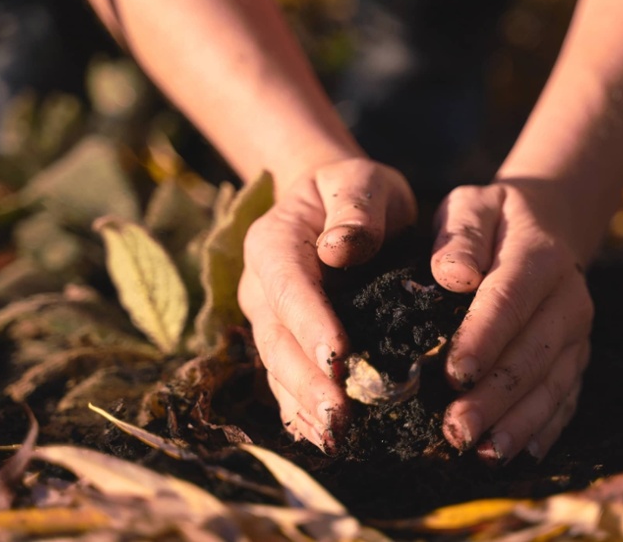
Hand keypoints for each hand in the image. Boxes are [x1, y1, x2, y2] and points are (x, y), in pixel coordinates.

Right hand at [238, 157, 416, 451]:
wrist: (335, 206)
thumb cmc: (353, 192)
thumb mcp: (362, 182)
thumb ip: (356, 209)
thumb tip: (339, 250)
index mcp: (273, 241)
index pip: (287, 285)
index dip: (309, 323)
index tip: (338, 358)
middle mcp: (261, 286)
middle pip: (276, 339)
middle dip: (306, 380)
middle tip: (340, 417)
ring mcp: (267, 319)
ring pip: (277, 369)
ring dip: (304, 406)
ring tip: (336, 439)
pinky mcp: (284, 343)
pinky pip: (285, 382)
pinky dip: (302, 412)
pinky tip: (324, 438)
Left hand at [431, 181, 591, 463]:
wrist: (548, 224)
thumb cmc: (495, 219)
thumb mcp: (471, 206)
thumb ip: (460, 235)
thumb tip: (453, 276)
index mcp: (539, 256)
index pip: (510, 300)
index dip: (484, 339)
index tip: (455, 375)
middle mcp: (568, 298)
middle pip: (533, 352)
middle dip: (495, 396)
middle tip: (457, 430)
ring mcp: (578, 332)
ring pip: (553, 383)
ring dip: (519, 422)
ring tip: (485, 453)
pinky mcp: (577, 356)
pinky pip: (567, 396)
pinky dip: (545, 428)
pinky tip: (520, 454)